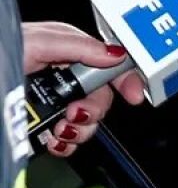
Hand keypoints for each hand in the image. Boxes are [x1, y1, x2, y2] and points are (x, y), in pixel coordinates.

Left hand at [22, 22, 144, 156]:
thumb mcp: (34, 43)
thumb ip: (76, 46)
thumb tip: (114, 54)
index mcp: (64, 51)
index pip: (108, 62)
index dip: (125, 77)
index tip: (132, 95)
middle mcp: (61, 77)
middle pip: (101, 96)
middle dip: (93, 110)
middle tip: (74, 115)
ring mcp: (53, 103)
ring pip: (88, 121)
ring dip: (79, 131)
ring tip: (60, 132)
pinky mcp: (42, 125)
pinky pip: (69, 139)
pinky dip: (65, 144)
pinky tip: (53, 142)